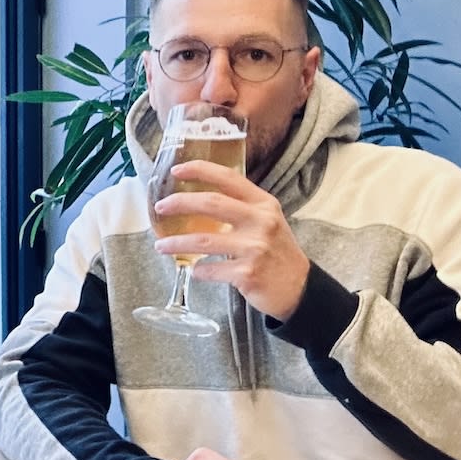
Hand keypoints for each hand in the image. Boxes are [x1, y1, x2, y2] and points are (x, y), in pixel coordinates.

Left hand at [153, 160, 310, 320]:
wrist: (300, 289)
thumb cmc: (276, 252)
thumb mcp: (268, 221)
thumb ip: (241, 208)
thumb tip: (199, 200)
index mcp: (263, 204)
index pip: (229, 178)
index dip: (200, 170)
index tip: (176, 170)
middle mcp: (261, 222)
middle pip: (211, 203)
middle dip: (179, 203)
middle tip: (160, 207)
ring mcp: (254, 248)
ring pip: (203, 240)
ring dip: (177, 243)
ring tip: (161, 246)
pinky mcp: (247, 274)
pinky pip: (210, 269)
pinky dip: (198, 271)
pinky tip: (194, 270)